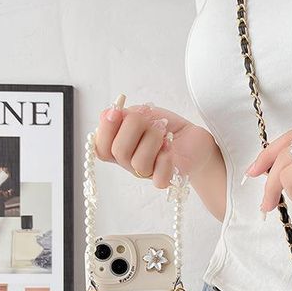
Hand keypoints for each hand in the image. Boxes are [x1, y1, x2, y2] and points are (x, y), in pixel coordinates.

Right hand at [94, 96, 218, 188]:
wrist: (191, 137)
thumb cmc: (164, 127)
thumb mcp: (141, 113)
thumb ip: (122, 115)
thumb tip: (110, 113)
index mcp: (118, 147)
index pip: (100, 147)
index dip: (106, 128)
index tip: (118, 112)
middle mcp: (129, 163)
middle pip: (119, 152)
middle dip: (134, 127)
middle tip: (149, 119)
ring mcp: (146, 173)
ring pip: (139, 163)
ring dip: (153, 139)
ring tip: (163, 131)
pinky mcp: (166, 179)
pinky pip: (158, 177)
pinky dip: (165, 157)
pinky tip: (170, 146)